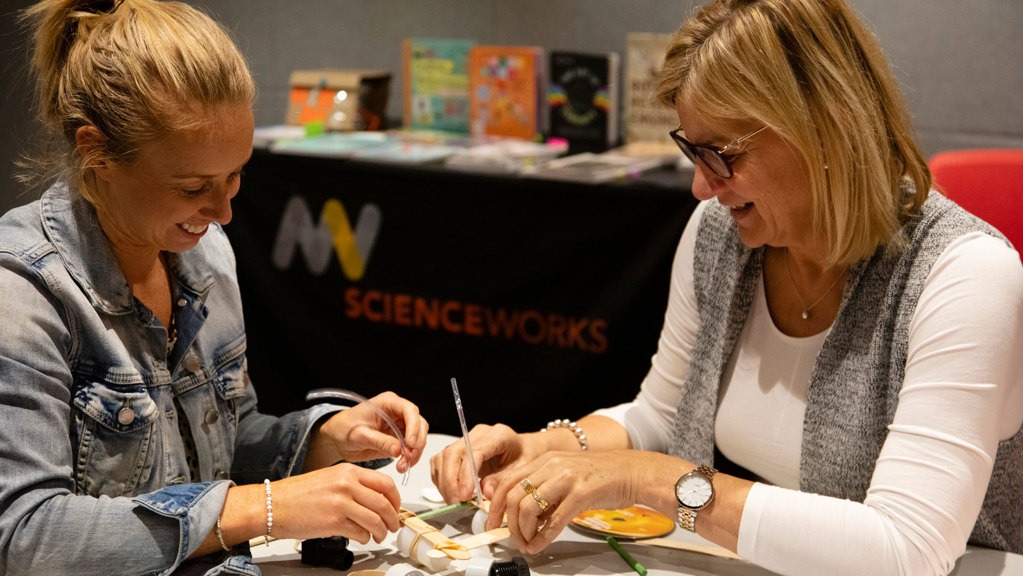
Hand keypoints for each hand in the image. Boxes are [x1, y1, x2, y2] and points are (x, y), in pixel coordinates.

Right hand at [272, 463, 401, 544]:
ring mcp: (341, 503)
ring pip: (375, 520)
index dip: (395, 499)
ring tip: (379, 536)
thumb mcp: (330, 478)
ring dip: (381, 531)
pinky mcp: (333, 522)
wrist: (271, 504)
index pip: (385, 483)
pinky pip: (360, 533)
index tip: (396, 508)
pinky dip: (365, 538)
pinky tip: (361, 538)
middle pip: (384, 503)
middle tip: (392, 526)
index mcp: (348, 471)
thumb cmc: (296, 494)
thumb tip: (375, 499)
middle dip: (392, 518)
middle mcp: (347, 484)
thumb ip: (353, 485)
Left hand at [311, 391, 428, 472]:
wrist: (336, 439)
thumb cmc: (343, 429)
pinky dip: (410, 458)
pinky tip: (402, 466)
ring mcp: (399, 425)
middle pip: (419, 424)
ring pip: (419, 437)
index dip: (414, 427)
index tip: (411, 444)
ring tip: (402, 466)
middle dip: (416, 443)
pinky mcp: (399, 438)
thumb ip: (379, 441)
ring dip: (414, 453)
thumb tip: (399, 450)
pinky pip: (412, 448)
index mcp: (387, 403)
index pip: (409, 410)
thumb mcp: (359, 435)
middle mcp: (397, 412)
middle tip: (408, 458)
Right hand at [430, 423, 545, 503]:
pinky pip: (440, 462)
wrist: (525, 450)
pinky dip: (441, 480)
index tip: (465, 495)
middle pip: (453, 453)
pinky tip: (451, 493)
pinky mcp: (457, 449)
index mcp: (498, 435)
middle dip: (451, 481)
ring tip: (454, 502)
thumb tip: (485, 492)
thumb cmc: (525, 459)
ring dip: (445, 483)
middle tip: (457, 503)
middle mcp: (478, 433)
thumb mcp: (522, 472)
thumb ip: (503, 481)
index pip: (474, 452)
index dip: (466, 475)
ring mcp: (466, 439)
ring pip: (443, 457)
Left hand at [484, 450, 650, 553]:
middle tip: (514, 539)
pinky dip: (543, 537)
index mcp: (543, 460)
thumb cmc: (598, 476)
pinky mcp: (581, 493)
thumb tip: (524, 517)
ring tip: (528, 543)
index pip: (507, 482)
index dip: (495, 506)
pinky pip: (554, 520)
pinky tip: (540, 545)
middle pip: (515, 496)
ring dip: (524, 532)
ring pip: (529, 508)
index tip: (493, 524)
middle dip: (509, 523)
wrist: (630, 472)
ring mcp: (566, 478)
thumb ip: (543, 491)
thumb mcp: (564, 476)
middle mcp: (551, 465)